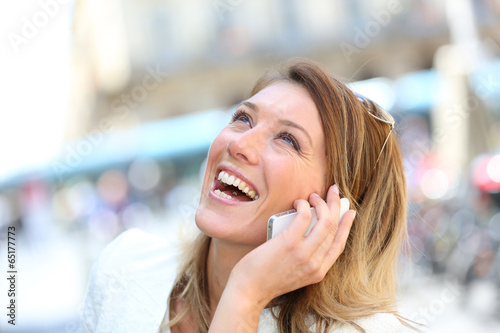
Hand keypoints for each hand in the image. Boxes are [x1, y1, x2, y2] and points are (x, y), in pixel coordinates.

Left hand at [228, 184, 355, 307]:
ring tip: (314, 195)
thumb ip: (306, 256)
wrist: (249, 291)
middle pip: (334, 229)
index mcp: (319, 271)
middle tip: (333, 192)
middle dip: (336, 205)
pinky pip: (304, 216)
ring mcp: (304, 254)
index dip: (346, 226)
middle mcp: (315, 264)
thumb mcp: (295, 272)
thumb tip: (310, 226)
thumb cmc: (265, 278)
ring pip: (325, 221)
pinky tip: (298, 202)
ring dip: (322, 203)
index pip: (340, 245)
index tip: (349, 212)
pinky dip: (303, 205)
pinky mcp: (289, 243)